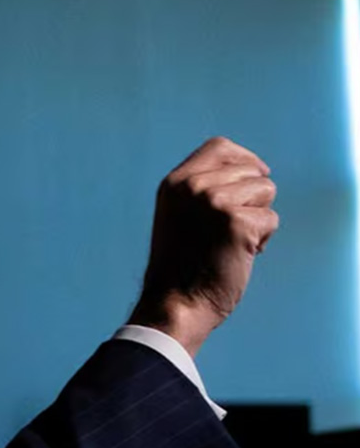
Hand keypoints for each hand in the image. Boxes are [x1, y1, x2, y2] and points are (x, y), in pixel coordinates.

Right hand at [128, 137, 278, 356]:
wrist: (176, 301)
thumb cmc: (182, 264)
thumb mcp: (179, 213)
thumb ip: (201, 187)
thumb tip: (251, 169)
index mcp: (175, 182)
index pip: (220, 146)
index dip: (244, 159)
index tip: (255, 176)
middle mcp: (192, 186)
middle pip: (250, 170)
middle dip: (253, 197)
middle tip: (231, 228)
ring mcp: (213, 202)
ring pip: (265, 191)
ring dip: (259, 217)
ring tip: (233, 240)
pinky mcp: (237, 223)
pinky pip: (271, 220)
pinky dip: (263, 240)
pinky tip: (240, 254)